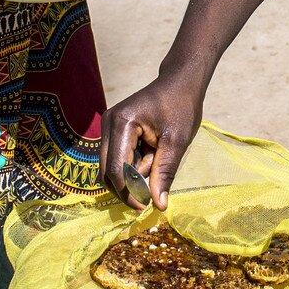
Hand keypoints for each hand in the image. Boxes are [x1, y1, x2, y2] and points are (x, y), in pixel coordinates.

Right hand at [100, 72, 203, 209]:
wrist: (179, 83)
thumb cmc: (181, 108)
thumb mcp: (177, 142)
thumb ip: (164, 173)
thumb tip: (158, 206)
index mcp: (122, 123)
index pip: (116, 168)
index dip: (128, 192)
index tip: (145, 206)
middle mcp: (108, 123)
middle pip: (108, 170)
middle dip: (129, 185)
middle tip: (152, 193)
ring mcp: (108, 125)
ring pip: (112, 166)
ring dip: (133, 173)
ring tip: (157, 157)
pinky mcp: (112, 130)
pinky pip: (117, 158)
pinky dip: (133, 164)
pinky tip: (151, 152)